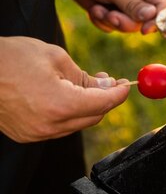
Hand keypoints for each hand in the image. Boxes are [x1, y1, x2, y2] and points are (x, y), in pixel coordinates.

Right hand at [0, 37, 129, 142]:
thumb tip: (106, 86)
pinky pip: (59, 126)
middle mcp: (50, 125)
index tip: (126, 85)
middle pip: (93, 116)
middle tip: (109, 82)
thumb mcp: (54, 58)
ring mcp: (37, 133)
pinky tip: (66, 96)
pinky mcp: (27, 135)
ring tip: (86, 85)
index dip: (119, 94)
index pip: (103, 104)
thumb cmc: (8, 58)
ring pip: (77, 123)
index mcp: (60, 104)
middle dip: (105, 100)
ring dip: (88, 107)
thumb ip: (84, 77)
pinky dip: (68, 113)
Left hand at [51, 0, 165, 33]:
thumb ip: (133, 4)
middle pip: (143, 21)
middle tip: (111, 16)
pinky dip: (101, 21)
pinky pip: (112, 27)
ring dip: (110, 20)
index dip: (156, 20)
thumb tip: (152, 16)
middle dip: (125, 22)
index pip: (161, 6)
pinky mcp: (111, 11)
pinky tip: (93, 9)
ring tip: (97, 8)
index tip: (144, 30)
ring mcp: (124, 5)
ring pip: (127, 26)